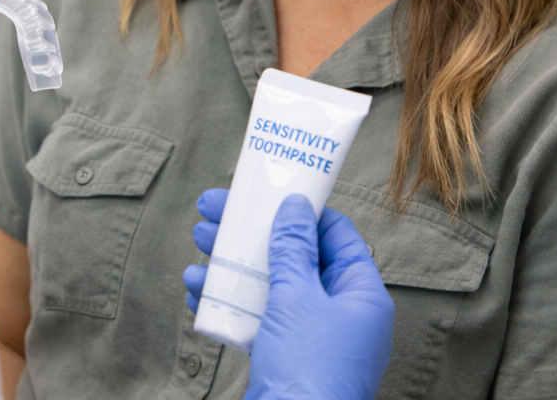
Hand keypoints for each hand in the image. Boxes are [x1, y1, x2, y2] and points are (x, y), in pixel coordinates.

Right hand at [184, 191, 393, 399]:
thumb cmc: (308, 367)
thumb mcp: (297, 295)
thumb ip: (293, 247)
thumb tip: (295, 206)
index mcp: (360, 294)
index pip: (335, 235)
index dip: (301, 210)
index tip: (266, 190)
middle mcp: (340, 312)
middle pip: (293, 254)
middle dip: (251, 231)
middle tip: (213, 208)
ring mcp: (311, 336)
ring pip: (269, 282)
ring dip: (232, 259)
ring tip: (198, 239)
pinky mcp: (284, 356)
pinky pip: (257, 314)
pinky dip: (229, 297)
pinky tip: (196, 284)